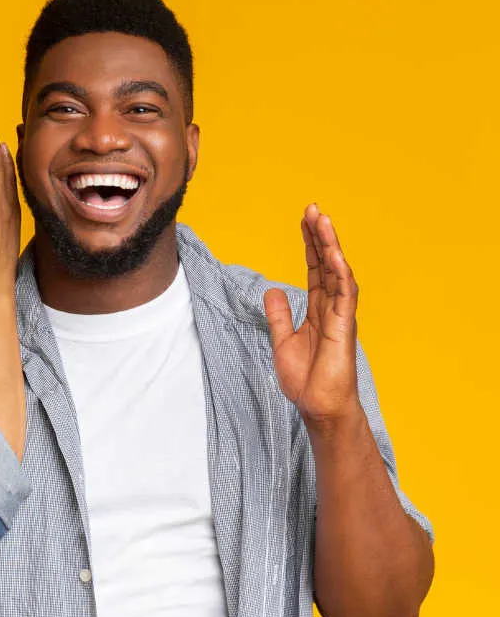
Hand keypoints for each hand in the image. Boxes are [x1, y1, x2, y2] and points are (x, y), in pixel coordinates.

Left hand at [263, 204, 361, 427]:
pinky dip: (340, 272)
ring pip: (338, 273)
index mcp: (317, 309)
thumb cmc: (306, 380)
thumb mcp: (282, 341)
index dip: (310, 244)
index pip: (314, 269)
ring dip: (331, 246)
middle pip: (326, 264)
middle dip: (320, 236)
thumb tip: (271, 290)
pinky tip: (334, 253)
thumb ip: (279, 315)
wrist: (317, 407)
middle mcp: (331, 308)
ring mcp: (340, 316)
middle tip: (312, 208)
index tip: (304, 219)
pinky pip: (345, 294)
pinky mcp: (345, 327)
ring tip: (322, 220)